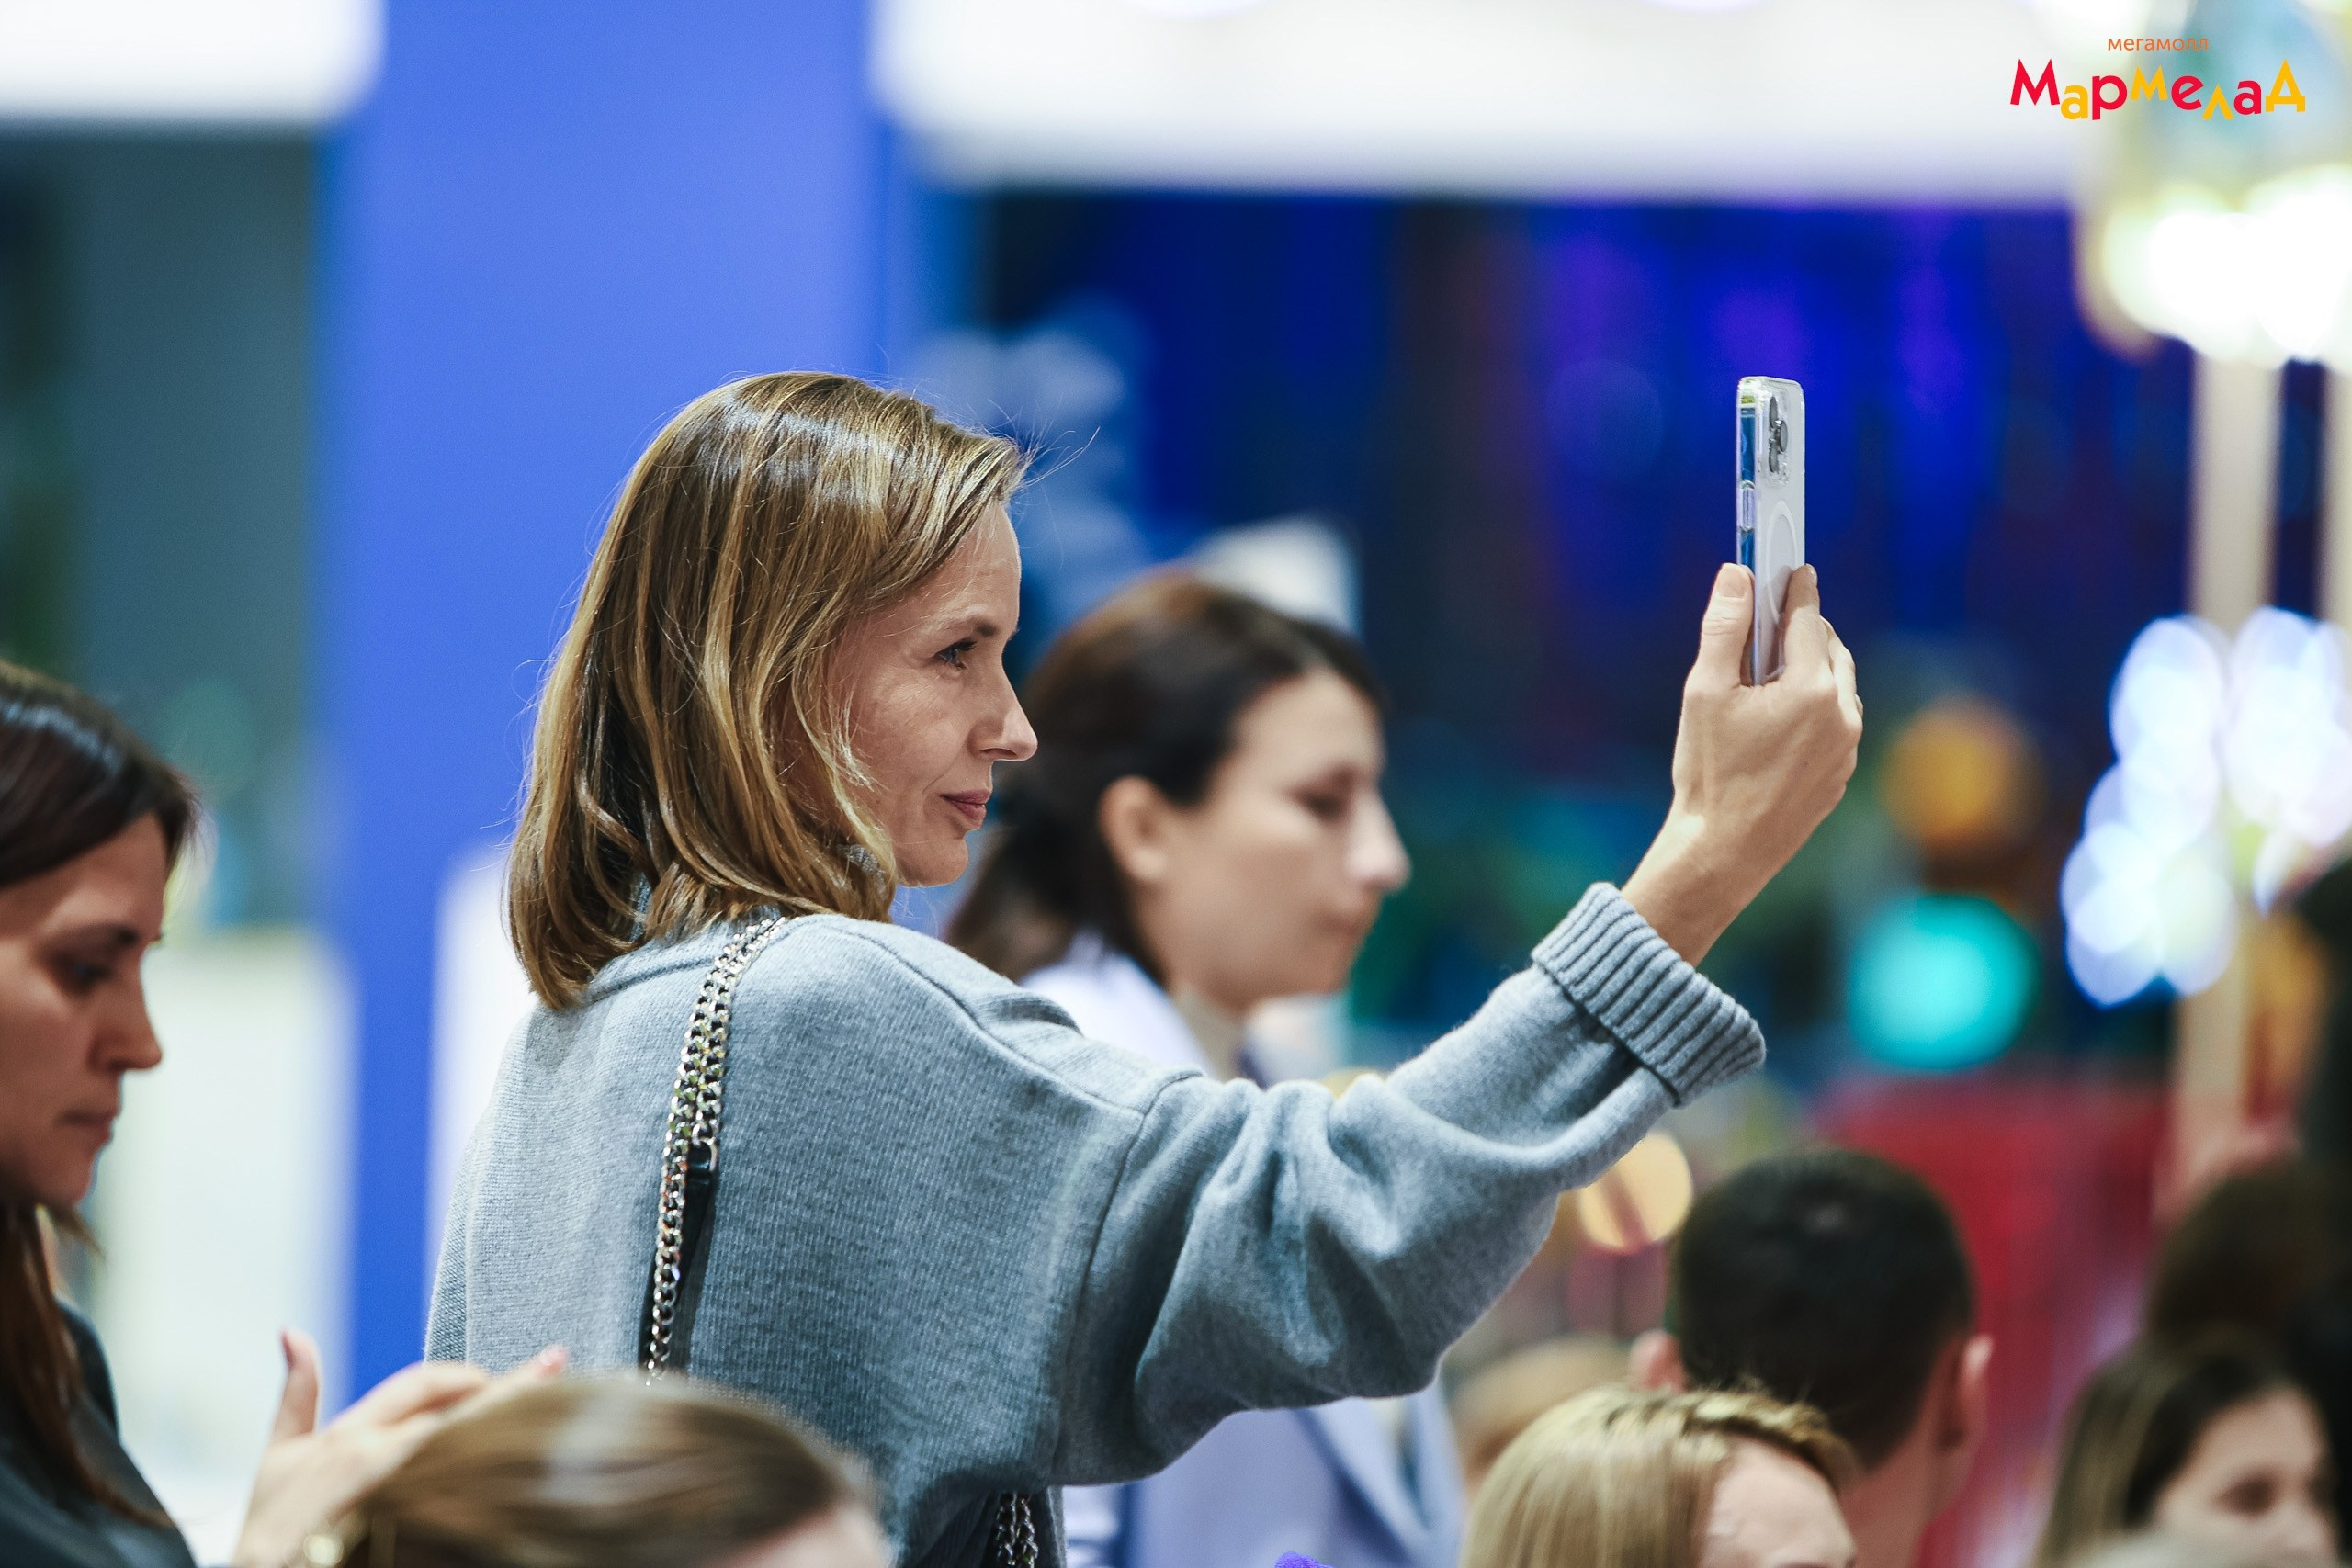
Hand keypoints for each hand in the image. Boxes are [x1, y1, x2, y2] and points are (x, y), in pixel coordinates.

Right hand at [229, 1331, 567, 1567]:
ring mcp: (397, 1497)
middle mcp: (379, 1460)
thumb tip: (293, 1333)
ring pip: (468, 1450)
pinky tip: (526, 1473)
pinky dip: (493, 1482)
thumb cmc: (268, 1525)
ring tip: (557, 1407)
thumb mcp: (278, 1455)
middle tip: (554, 1365)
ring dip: (511, 1425)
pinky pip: (463, 1501)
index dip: (466, 1372)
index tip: (497, 1367)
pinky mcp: (409, 1532)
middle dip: (512, 1386)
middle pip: (461, 1411)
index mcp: (352, 1435)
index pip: (424, 1384)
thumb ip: (297, 1394)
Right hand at [1623, 563, 1860, 964]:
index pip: (1809, 617)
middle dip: (1802, 631)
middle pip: (1829, 648)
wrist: (1723, 852)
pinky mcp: (1840, 775)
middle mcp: (1841, 714)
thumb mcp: (1704, 691)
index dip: (1795, 587)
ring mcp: (1847, 748)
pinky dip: (1813, 710)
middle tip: (1765, 628)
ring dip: (1809, 672)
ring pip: (1836, 688)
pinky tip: (1775, 726)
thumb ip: (1724, 628)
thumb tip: (1737, 575)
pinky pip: (1835, 725)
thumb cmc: (1708, 771)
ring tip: (1766, 682)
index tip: (1791, 565)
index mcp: (1811, 687)